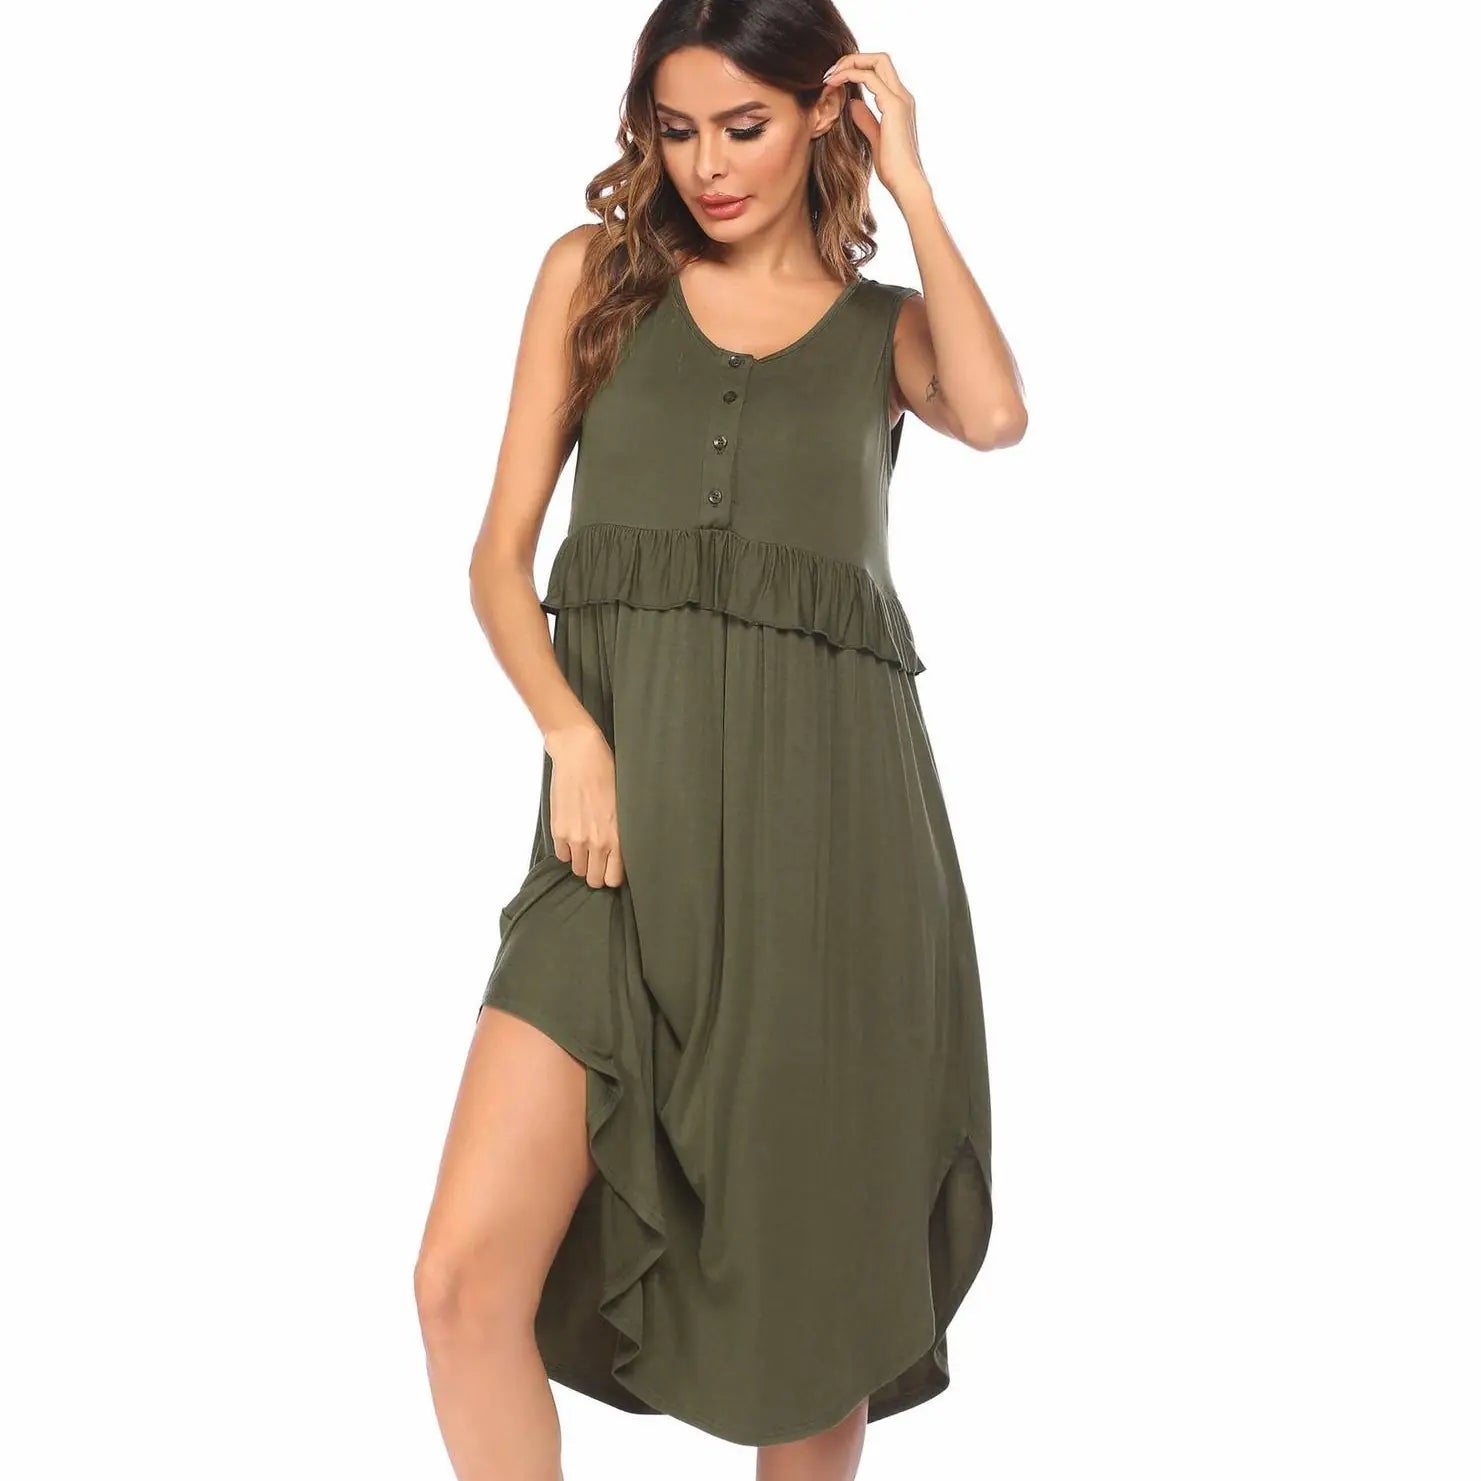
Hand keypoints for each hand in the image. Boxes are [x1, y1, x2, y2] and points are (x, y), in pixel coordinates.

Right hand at [545, 723, 625, 888]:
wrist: (580, 757)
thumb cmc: (607, 775)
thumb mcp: (624, 807)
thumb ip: (620, 833)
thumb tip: (619, 853)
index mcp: (617, 838)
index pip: (613, 879)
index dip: (611, 876)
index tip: (610, 869)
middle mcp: (596, 843)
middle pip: (594, 879)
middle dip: (596, 873)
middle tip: (597, 861)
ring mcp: (575, 838)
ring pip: (577, 869)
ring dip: (581, 860)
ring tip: (585, 844)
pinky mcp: (558, 830)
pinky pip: (562, 855)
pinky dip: (566, 849)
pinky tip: (573, 834)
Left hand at [821, 51, 928, 201]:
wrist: (906, 182)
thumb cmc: (893, 168)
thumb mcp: (875, 139)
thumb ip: (866, 120)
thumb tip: (854, 104)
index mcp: (899, 103)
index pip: (880, 71)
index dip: (858, 69)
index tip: (836, 80)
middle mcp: (902, 96)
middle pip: (880, 59)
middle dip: (853, 59)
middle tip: (830, 72)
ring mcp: (900, 99)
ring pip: (877, 61)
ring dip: (849, 63)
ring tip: (829, 75)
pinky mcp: (893, 106)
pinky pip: (869, 78)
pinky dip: (850, 75)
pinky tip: (835, 83)